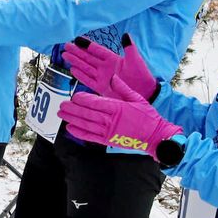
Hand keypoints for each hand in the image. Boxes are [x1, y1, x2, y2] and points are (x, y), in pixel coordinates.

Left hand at [57, 79, 180, 158]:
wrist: (155, 136)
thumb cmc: (148, 117)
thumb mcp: (137, 98)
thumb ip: (123, 88)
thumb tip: (113, 77)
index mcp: (117, 107)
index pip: (95, 102)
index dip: (82, 99)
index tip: (74, 96)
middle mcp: (110, 119)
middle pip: (86, 113)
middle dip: (72, 109)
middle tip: (62, 105)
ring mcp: (108, 131)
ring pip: (85, 124)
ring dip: (72, 119)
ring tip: (61, 114)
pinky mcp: (107, 140)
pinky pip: (90, 136)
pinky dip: (79, 132)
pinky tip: (70, 128)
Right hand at [62, 34, 157, 99]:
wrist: (145, 93)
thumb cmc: (142, 76)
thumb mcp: (136, 60)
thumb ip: (129, 48)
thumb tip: (125, 35)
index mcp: (113, 59)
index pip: (97, 50)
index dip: (87, 44)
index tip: (77, 39)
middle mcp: (105, 67)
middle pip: (88, 58)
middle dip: (76, 52)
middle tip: (66, 46)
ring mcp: (102, 77)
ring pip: (85, 67)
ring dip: (75, 62)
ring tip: (65, 55)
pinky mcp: (101, 87)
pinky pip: (88, 80)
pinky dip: (80, 75)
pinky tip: (72, 70)